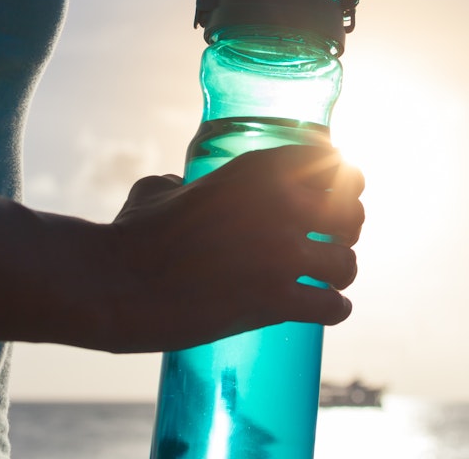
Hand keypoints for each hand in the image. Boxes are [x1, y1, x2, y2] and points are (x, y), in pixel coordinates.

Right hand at [91, 145, 363, 352]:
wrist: (117, 283)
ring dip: (340, 271)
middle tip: (335, 238)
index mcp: (258, 170)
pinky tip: (327, 308)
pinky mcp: (277, 300)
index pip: (330, 160)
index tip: (339, 190)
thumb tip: (183, 187)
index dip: (339, 177)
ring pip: (346, 262)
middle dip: (348, 225)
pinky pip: (333, 305)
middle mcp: (281, 205)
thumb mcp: (162, 188)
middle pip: (351, 210)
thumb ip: (186, 182)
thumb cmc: (133, 234)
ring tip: (328, 279)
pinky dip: (333, 309)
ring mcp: (282, 255)